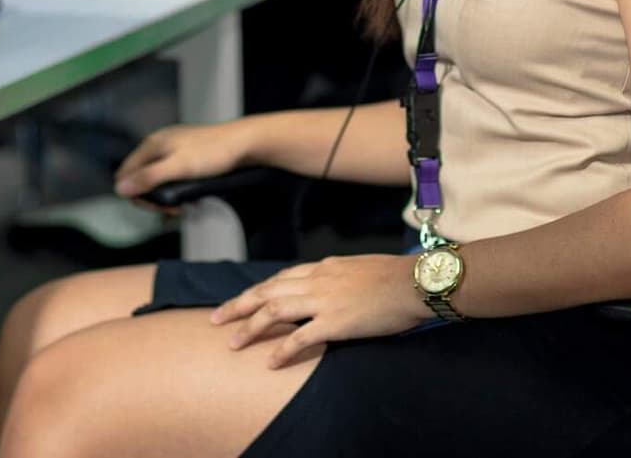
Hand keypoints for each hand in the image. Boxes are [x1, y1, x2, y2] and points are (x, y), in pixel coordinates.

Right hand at [113, 122, 251, 206]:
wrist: (245, 142)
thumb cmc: (214, 152)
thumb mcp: (179, 167)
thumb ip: (149, 178)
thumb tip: (120, 188)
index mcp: (153, 144)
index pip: (125, 173)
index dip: (135, 194)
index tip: (157, 207)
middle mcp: (160, 144)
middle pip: (141, 178)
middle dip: (154, 198)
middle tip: (174, 210)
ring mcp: (173, 148)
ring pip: (158, 178)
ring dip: (168, 196)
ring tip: (186, 205)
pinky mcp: (187, 154)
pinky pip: (173, 175)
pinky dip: (179, 188)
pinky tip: (192, 196)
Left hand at [211, 254, 424, 368]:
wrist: (414, 282)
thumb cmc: (396, 276)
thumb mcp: (361, 268)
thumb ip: (341, 278)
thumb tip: (336, 288)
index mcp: (324, 267)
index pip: (283, 277)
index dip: (260, 290)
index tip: (245, 300)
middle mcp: (317, 280)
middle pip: (267, 290)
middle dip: (239, 305)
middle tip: (216, 318)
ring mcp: (323, 300)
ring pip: (274, 310)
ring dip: (250, 327)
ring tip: (232, 343)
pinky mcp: (334, 323)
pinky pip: (300, 338)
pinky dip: (281, 350)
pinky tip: (269, 362)